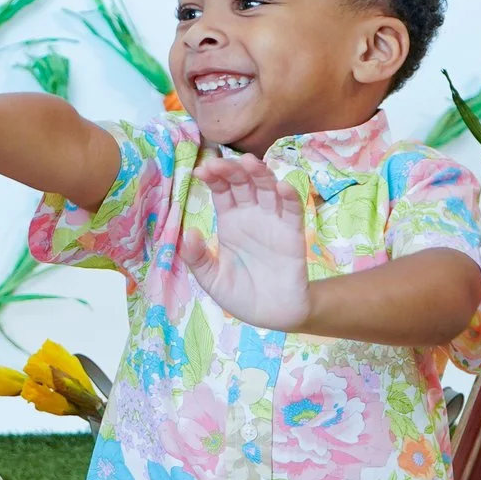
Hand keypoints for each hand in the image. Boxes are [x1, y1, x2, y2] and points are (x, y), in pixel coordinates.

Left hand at [179, 153, 310, 330]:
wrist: (272, 316)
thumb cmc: (240, 294)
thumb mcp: (211, 279)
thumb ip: (197, 258)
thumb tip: (187, 233)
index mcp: (229, 220)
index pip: (221, 190)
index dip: (213, 177)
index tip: (201, 170)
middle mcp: (251, 215)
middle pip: (243, 183)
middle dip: (232, 170)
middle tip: (219, 163)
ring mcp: (273, 221)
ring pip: (267, 189)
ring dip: (260, 174)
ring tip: (249, 163)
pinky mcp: (292, 233)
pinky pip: (292, 210)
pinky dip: (288, 196)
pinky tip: (281, 186)